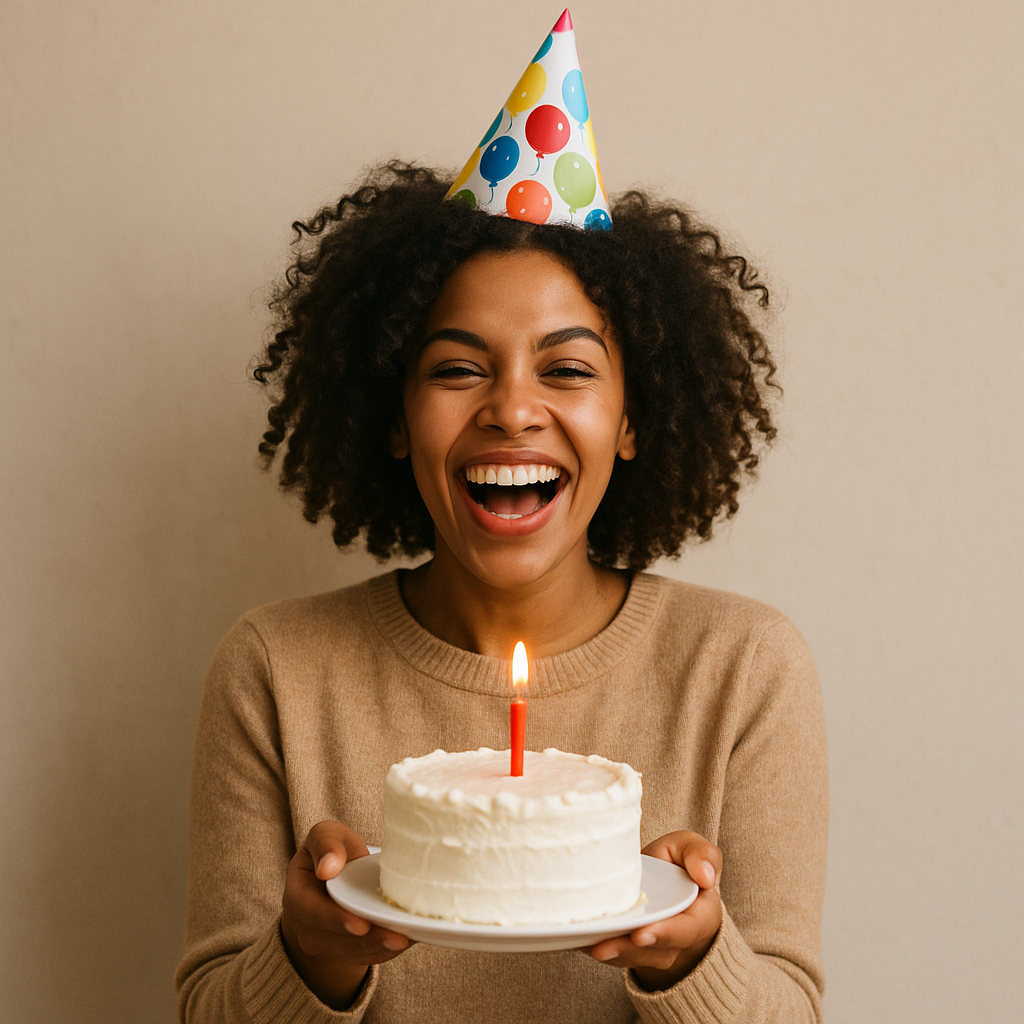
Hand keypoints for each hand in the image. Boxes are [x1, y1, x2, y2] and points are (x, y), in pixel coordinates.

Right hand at [281, 821, 412, 1009]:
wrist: (332, 880)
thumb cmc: (332, 852)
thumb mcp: (325, 836)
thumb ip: (325, 844)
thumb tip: (327, 867)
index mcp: (298, 897)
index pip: (313, 913)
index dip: (336, 921)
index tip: (360, 925)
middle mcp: (307, 929)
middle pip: (339, 941)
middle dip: (369, 941)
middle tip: (398, 938)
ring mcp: (327, 946)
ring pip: (357, 953)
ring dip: (384, 948)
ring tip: (411, 937)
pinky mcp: (349, 954)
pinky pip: (370, 956)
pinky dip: (391, 949)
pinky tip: (412, 937)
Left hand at [581, 831, 721, 990]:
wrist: (662, 881)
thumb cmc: (678, 864)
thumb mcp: (692, 849)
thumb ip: (702, 854)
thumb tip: (705, 876)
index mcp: (699, 916)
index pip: (685, 930)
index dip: (664, 934)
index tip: (642, 933)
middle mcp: (675, 940)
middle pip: (653, 951)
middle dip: (627, 949)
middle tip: (604, 947)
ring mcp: (650, 949)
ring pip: (630, 957)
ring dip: (609, 953)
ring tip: (587, 944)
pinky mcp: (627, 948)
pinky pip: (612, 954)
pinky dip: (594, 947)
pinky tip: (577, 939)